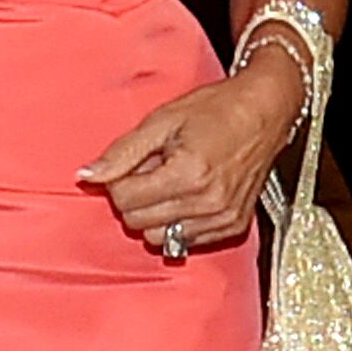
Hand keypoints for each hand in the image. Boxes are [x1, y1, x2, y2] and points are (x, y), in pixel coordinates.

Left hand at [78, 57, 303, 257]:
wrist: (265, 111)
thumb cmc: (215, 109)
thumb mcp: (163, 120)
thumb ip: (123, 152)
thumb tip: (86, 175)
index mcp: (187, 174)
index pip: (125, 200)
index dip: (119, 180)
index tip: (133, 163)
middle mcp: (207, 203)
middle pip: (138, 223)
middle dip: (135, 197)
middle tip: (151, 169)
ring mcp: (222, 219)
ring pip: (159, 238)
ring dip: (155, 213)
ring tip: (170, 181)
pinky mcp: (233, 227)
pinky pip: (185, 241)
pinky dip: (177, 222)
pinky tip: (188, 194)